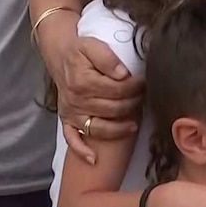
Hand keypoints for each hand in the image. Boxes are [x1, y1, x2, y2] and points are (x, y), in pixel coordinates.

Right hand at [55, 36, 144, 163]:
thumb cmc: (80, 51)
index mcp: (83, 82)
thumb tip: (123, 74)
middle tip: (144, 98)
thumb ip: (108, 59)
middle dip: (132, 105)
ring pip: (98, 128)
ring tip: (135, 124)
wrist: (60, 56)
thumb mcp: (93, 46)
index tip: (145, 83)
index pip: (116, 90)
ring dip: (119, 129)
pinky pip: (72, 139)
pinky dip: (81, 151)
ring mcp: (71, 113)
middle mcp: (76, 100)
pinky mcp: (66, 120)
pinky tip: (93, 159)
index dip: (134, 87)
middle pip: (112, 109)